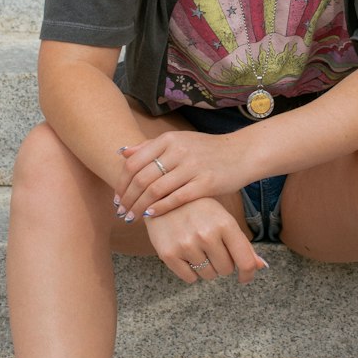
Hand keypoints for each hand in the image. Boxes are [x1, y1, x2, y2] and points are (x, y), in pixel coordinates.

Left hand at [114, 129, 251, 219]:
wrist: (241, 153)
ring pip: (156, 190)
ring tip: (132, 217)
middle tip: (121, 212)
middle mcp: (179, 150)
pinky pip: (176, 198)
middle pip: (142, 178)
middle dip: (127, 199)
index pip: (134, 163)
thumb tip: (123, 153)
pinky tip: (151, 215)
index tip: (116, 197)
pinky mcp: (206, 183)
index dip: (121, 183)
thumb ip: (151, 147)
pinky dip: (160, 208)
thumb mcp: (179, 141)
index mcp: (169, 140)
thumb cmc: (207, 150)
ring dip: (139, 207)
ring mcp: (193, 166)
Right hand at [144, 198, 267, 284]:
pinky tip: (186, 255)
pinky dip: (191, 272)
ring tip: (198, 249)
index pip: (245, 261)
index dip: (248, 274)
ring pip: (208, 275)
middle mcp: (207, 235)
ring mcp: (186, 245)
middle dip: (223, 264)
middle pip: (226, 270)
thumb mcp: (223, 218)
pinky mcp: (168, 254)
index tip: (245, 278)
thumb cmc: (199, 208)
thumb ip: (242, 243)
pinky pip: (189, 278)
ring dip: (206, 268)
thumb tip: (261, 266)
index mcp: (225, 224)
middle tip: (213, 250)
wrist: (162, 197)